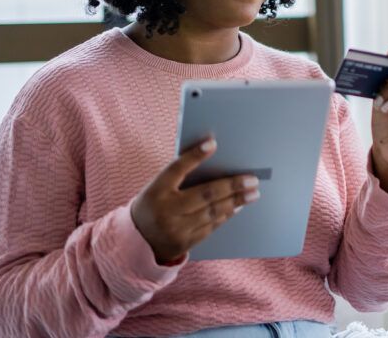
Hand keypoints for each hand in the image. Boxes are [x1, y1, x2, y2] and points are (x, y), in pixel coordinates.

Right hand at [130, 137, 260, 264]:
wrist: (135, 241)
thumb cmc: (153, 205)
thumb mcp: (158, 187)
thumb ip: (180, 174)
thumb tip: (213, 156)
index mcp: (156, 190)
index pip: (177, 168)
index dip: (195, 155)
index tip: (214, 144)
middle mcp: (165, 210)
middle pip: (205, 194)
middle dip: (232, 185)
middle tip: (252, 179)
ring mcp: (175, 229)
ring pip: (212, 212)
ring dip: (236, 201)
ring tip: (252, 193)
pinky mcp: (183, 243)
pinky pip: (210, 227)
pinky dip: (226, 215)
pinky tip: (238, 206)